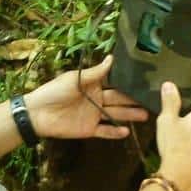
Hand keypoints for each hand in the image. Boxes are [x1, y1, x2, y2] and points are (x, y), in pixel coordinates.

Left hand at [25, 55, 148, 139]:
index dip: (128, 82)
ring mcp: (94, 115)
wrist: (37, 113)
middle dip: (134, 100)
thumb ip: (95, 72)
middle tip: (153, 99)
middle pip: (119, 99)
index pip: (114, 83)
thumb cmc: (54, 91)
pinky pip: (105, 131)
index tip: (146, 80)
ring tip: (146, 115)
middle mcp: (97, 99)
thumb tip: (112, 58)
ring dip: (130, 115)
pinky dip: (115, 133)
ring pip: (116, 115)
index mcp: (93, 85)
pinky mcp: (88, 129)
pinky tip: (127, 131)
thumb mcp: (74, 79)